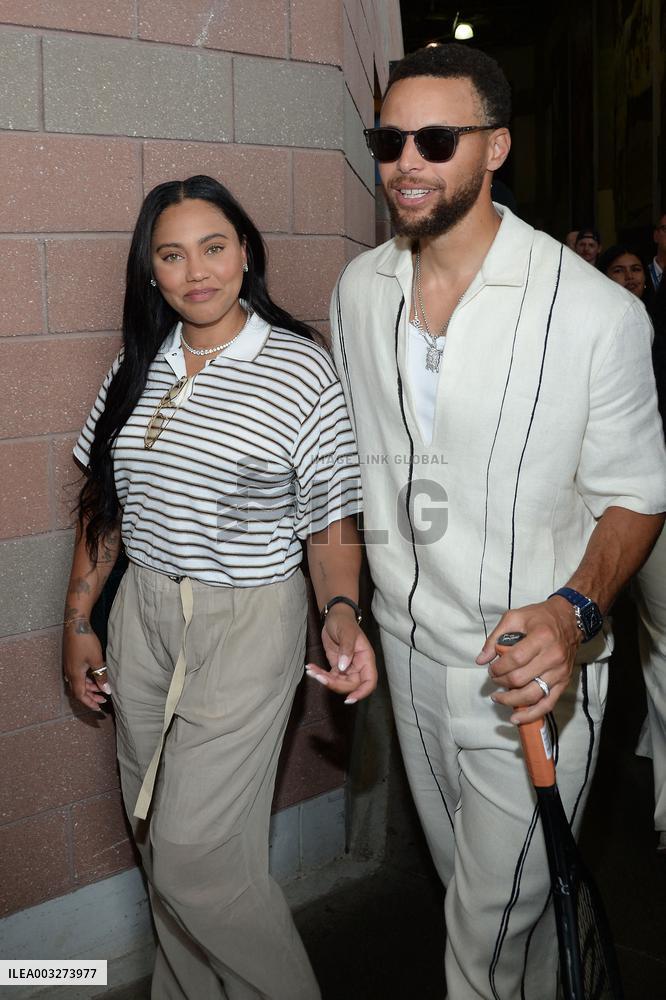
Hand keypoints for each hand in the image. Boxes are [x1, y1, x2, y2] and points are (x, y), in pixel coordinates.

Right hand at [62, 618, 109, 712]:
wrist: (75, 625)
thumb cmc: (86, 642)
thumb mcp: (96, 660)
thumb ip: (101, 676)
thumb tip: (106, 690)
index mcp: (75, 675)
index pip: (80, 695)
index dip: (89, 703)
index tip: (98, 709)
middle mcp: (69, 672)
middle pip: (79, 690)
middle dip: (91, 697)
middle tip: (103, 700)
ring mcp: (69, 666)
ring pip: (79, 682)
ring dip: (90, 687)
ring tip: (102, 688)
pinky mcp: (71, 660)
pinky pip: (78, 675)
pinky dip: (87, 679)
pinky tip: (95, 676)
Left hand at [305, 605, 376, 703]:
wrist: (335, 616)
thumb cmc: (344, 622)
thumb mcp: (346, 632)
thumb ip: (347, 649)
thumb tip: (344, 667)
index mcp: (366, 659)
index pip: (369, 681)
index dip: (362, 693)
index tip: (349, 699)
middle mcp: (358, 666)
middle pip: (351, 686)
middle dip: (335, 684)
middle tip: (319, 677)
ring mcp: (347, 668)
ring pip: (338, 683)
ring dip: (324, 680)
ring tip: (311, 671)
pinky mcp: (337, 667)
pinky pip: (330, 676)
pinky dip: (319, 675)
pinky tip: (310, 668)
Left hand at [476, 597, 580, 722]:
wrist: (570, 619)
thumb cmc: (539, 617)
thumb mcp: (514, 617)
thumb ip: (495, 638)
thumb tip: (481, 660)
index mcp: (541, 637)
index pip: (515, 660)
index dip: (498, 668)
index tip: (491, 669)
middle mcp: (553, 656)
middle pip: (521, 679)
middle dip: (501, 682)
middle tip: (494, 679)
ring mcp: (559, 672)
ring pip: (532, 695)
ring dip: (511, 700)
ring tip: (498, 698)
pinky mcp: (564, 682)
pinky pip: (547, 704)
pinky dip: (531, 714)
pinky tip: (516, 718)